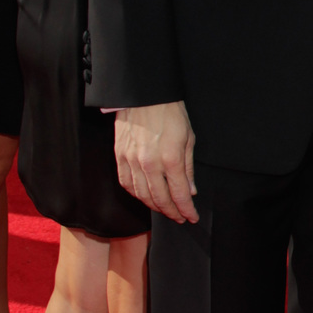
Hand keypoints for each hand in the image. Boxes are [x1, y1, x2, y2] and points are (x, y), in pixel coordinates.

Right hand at [115, 101, 197, 223]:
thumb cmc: (170, 113)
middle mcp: (150, 164)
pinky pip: (126, 183)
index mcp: (171, 159)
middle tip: (179, 217)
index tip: (192, 217)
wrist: (144, 94)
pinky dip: (136, 194)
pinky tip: (144, 196)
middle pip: (160, 199)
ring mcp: (132, 161)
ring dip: (154, 206)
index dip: (187, 210)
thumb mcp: (188, 138)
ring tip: (164, 209)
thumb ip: (188, 168)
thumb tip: (190, 191)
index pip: (179, 195)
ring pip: (142, 195)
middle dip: (172, 212)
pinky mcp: (120, 156)